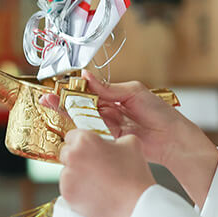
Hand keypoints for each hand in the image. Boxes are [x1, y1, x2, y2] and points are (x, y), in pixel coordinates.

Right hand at [42, 70, 217, 205]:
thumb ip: (108, 88)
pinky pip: (91, 133)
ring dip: (66, 114)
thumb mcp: (133, 92)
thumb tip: (86, 76)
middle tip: (46, 98)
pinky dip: (79, 129)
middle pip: (81, 105)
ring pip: (83, 119)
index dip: (73, 88)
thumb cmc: (158, 112)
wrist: (172, 138)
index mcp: (113, 96)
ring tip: (50, 106)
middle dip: (63, 101)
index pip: (89, 90)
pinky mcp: (108, 140)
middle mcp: (108, 111)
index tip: (58, 85)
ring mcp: (107, 126)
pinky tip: (66, 123)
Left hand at [59, 130, 155, 216]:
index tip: (89, 150)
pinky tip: (94, 193)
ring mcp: (67, 177)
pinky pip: (69, 189)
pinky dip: (78, 191)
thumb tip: (109, 143)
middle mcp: (72, 157)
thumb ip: (114, 139)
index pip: (72, 136)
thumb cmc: (134, 174)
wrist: (135, 205)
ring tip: (98, 183)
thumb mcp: (131, 143)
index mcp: (84, 141)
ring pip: (67, 172)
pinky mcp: (67, 195)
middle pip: (67, 154)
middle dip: (78, 158)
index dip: (82, 143)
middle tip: (95, 167)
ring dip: (77, 175)